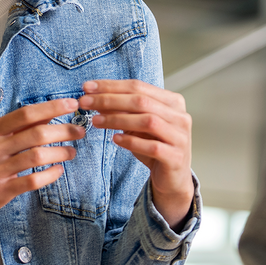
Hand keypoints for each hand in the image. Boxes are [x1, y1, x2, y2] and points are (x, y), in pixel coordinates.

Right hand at [0, 97, 84, 244]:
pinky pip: (32, 180)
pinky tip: (58, 171)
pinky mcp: (1, 190)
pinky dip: (50, 174)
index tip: (71, 104)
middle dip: (63, 130)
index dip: (52, 107)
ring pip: (37, 156)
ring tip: (71, 152)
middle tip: (79, 131)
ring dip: (60, 152)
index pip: (26, 113)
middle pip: (36, 133)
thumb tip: (44, 114)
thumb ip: (12, 127)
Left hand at [79, 80, 193, 228]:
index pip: (138, 86)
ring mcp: (180, 136)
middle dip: (109, 100)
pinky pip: (152, 146)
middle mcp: (180, 116)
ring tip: (96, 121)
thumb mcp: (137, 124)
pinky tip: (115, 140)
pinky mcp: (176, 157)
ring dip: (118, 119)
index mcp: (172, 101)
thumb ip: (122, 109)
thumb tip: (94, 96)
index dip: (111, 86)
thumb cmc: (153, 146)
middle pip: (141, 101)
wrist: (172, 178)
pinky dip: (132, 142)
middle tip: (85, 102)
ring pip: (148, 121)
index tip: (87, 87)